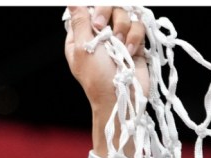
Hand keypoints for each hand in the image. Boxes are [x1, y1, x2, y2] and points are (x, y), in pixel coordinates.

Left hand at [65, 7, 147, 157]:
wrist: (121, 97)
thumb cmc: (97, 77)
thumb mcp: (83, 48)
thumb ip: (80, 21)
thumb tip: (71, 2)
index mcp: (81, 35)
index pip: (87, 9)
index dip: (95, 10)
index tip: (97, 23)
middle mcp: (100, 34)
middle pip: (109, 6)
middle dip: (109, 15)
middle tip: (105, 31)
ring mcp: (118, 37)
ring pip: (125, 14)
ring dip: (124, 29)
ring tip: (121, 48)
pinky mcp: (135, 42)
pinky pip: (139, 26)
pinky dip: (136, 38)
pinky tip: (132, 53)